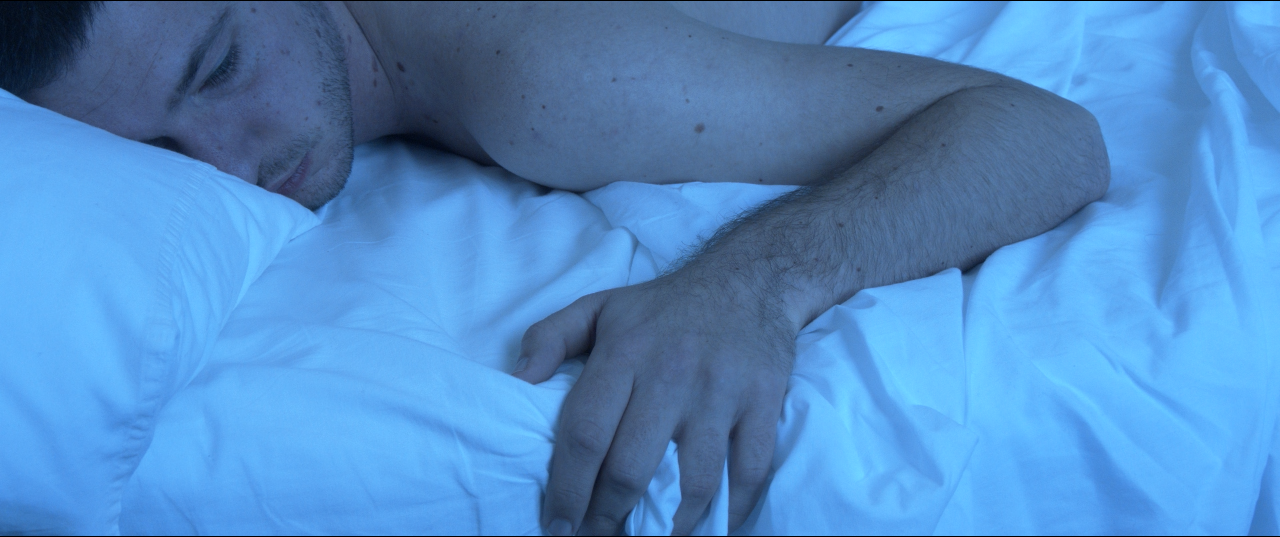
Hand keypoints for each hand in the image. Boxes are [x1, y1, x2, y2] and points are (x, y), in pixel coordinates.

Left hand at [513, 267, 795, 535]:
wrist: (748, 279)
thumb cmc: (664, 306)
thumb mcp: (599, 306)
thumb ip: (549, 337)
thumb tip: (517, 381)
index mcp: (624, 353)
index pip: (585, 434)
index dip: (567, 489)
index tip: (556, 524)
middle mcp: (671, 374)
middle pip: (631, 468)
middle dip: (607, 518)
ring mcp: (720, 392)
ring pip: (692, 482)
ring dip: (668, 526)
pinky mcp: (763, 403)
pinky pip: (748, 472)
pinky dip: (729, 510)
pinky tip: (706, 526)